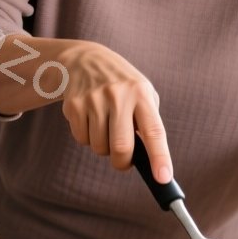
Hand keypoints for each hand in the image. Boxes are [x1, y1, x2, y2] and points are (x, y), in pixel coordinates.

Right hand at [60, 42, 171, 181]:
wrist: (85, 59)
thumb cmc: (123, 85)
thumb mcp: (142, 93)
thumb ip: (147, 123)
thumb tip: (149, 161)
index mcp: (141, 93)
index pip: (154, 131)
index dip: (160, 157)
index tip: (163, 178)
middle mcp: (118, 95)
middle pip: (121, 147)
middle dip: (122, 163)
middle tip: (122, 162)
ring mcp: (93, 99)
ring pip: (99, 147)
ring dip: (103, 147)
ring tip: (105, 126)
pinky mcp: (73, 104)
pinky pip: (82, 139)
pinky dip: (87, 137)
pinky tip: (89, 119)